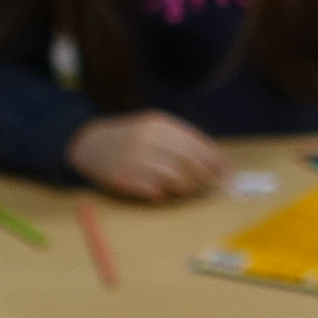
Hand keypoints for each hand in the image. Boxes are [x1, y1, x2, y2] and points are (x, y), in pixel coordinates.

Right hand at [68, 115, 220, 202]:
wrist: (90, 144)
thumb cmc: (131, 139)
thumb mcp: (154, 130)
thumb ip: (181, 141)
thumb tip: (215, 160)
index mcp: (159, 124)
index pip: (195, 143)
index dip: (215, 159)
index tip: (226, 171)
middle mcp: (149, 139)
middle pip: (189, 161)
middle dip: (206, 176)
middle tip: (213, 185)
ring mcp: (136, 159)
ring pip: (175, 178)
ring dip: (187, 187)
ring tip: (187, 189)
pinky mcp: (125, 179)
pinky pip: (155, 191)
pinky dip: (164, 194)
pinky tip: (163, 192)